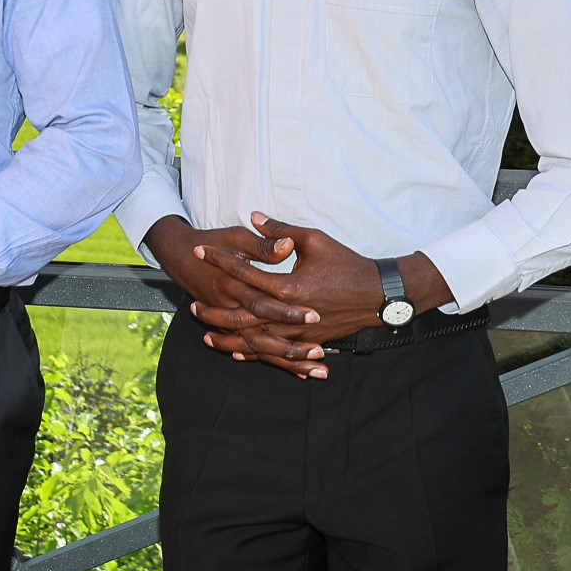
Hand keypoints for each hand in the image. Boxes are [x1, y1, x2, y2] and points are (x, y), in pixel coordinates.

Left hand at [156, 211, 454, 378]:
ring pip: (255, 340)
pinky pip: (274, 353)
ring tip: (205, 334)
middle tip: (192, 305)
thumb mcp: (315, 239)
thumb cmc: (346, 263)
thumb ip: (280, 230)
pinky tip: (236, 354)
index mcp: (288, 286)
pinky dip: (253, 354)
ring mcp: (298, 333)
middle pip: (242, 315)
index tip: (199, 251)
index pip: (244, 272)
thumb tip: (253, 216)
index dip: (220, 260)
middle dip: (215, 311)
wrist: (378, 294)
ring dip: (229, 338)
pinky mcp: (307, 343)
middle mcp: (289, 314)